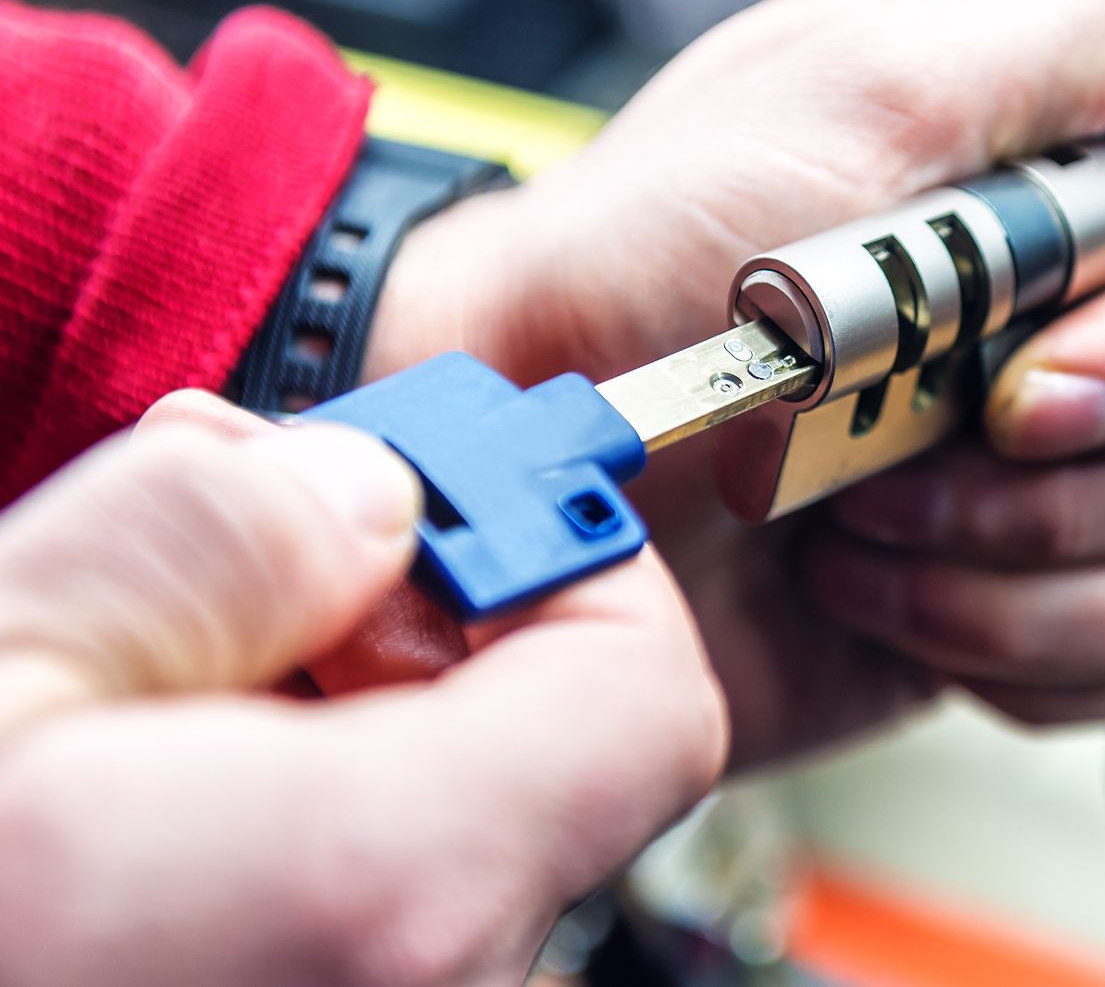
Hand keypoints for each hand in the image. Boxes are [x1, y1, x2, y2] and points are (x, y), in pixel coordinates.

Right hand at [0, 394, 724, 986]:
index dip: (562, 567)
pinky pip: (372, 950)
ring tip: (129, 738)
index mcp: (380, 894)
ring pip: (443, 861)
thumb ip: (195, 550)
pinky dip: (294, 870)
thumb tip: (359, 492)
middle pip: (540, 771)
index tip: (438, 510)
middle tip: (222, 601)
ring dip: (328, 759)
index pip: (647, 697)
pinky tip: (132, 853)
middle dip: (408, 650)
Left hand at [367, 0, 1104, 767]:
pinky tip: (901, 604)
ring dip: (1037, 576)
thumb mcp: (863, 82)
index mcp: (1094, 186)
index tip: (1049, 379)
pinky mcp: (1049, 610)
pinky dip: (1026, 655)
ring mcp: (1088, 482)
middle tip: (927, 449)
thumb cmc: (646, 267)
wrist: (535, 472)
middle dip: (1088, 479)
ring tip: (870, 529)